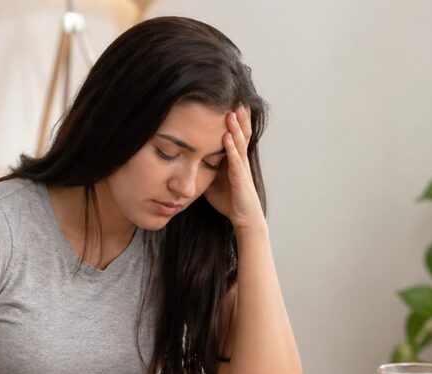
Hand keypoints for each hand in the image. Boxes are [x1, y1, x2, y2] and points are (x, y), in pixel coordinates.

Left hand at [205, 106, 265, 230]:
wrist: (244, 218)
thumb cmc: (229, 199)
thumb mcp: (212, 179)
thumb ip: (204, 166)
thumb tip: (188, 157)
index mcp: (234, 158)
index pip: (234, 134)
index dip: (233, 119)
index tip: (228, 102)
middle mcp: (240, 160)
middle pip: (241, 133)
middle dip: (238, 116)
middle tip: (236, 98)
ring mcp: (242, 168)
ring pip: (239, 143)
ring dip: (235, 127)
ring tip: (231, 111)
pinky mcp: (241, 178)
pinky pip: (235, 160)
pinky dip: (231, 147)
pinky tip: (226, 136)